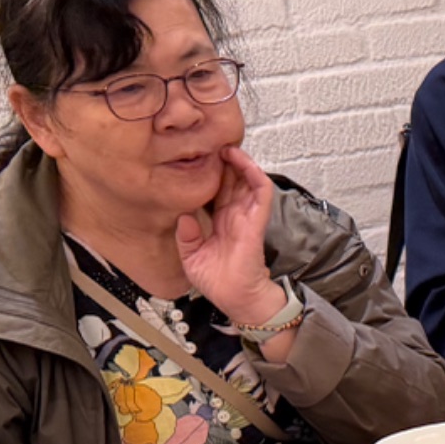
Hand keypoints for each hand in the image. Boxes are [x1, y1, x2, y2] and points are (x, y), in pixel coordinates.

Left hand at [177, 145, 282, 325]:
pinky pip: (261, 193)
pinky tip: (242, 161)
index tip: (198, 159)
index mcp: (220, 224)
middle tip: (212, 144)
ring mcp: (247, 218)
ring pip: (248, 182)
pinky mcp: (256, 222)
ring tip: (227, 146)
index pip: (217, 193)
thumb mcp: (191, 258)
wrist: (236, 299)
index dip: (211, 175)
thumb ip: (186, 236)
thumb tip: (183, 215)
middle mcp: (235, 217)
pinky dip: (254, 175)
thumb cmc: (218, 283)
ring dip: (241, 163)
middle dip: (225, 163)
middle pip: (232, 182)